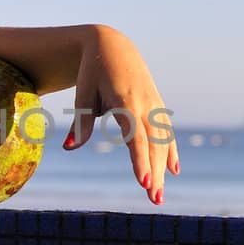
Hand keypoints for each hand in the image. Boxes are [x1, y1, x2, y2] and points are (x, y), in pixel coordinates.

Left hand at [62, 25, 179, 203]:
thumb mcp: (84, 93)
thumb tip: (70, 147)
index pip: (135, 136)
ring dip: (162, 169)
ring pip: (162, 141)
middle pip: (153, 144)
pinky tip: (173, 172)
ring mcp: (154, 104)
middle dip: (154, 173)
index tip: (143, 182)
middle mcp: (145, 103)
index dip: (140, 160)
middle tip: (154, 200)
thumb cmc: (92, 71)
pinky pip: (166, 132)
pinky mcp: (157, 104)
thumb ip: (81, 121)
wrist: (111, 44)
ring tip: (158, 196)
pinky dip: (170, 151)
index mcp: (125, 100)